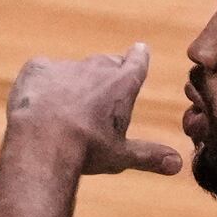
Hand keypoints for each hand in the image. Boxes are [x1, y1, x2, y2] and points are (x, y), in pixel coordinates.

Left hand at [5, 46, 185, 177]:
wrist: (42, 142)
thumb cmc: (86, 150)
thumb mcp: (121, 156)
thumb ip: (150, 156)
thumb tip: (178, 165)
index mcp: (122, 84)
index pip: (138, 60)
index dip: (139, 57)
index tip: (140, 51)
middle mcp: (97, 67)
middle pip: (106, 63)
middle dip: (105, 76)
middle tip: (99, 99)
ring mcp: (66, 65)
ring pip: (73, 70)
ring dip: (72, 84)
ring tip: (64, 111)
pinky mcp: (38, 68)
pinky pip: (43, 71)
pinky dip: (43, 85)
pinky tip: (39, 105)